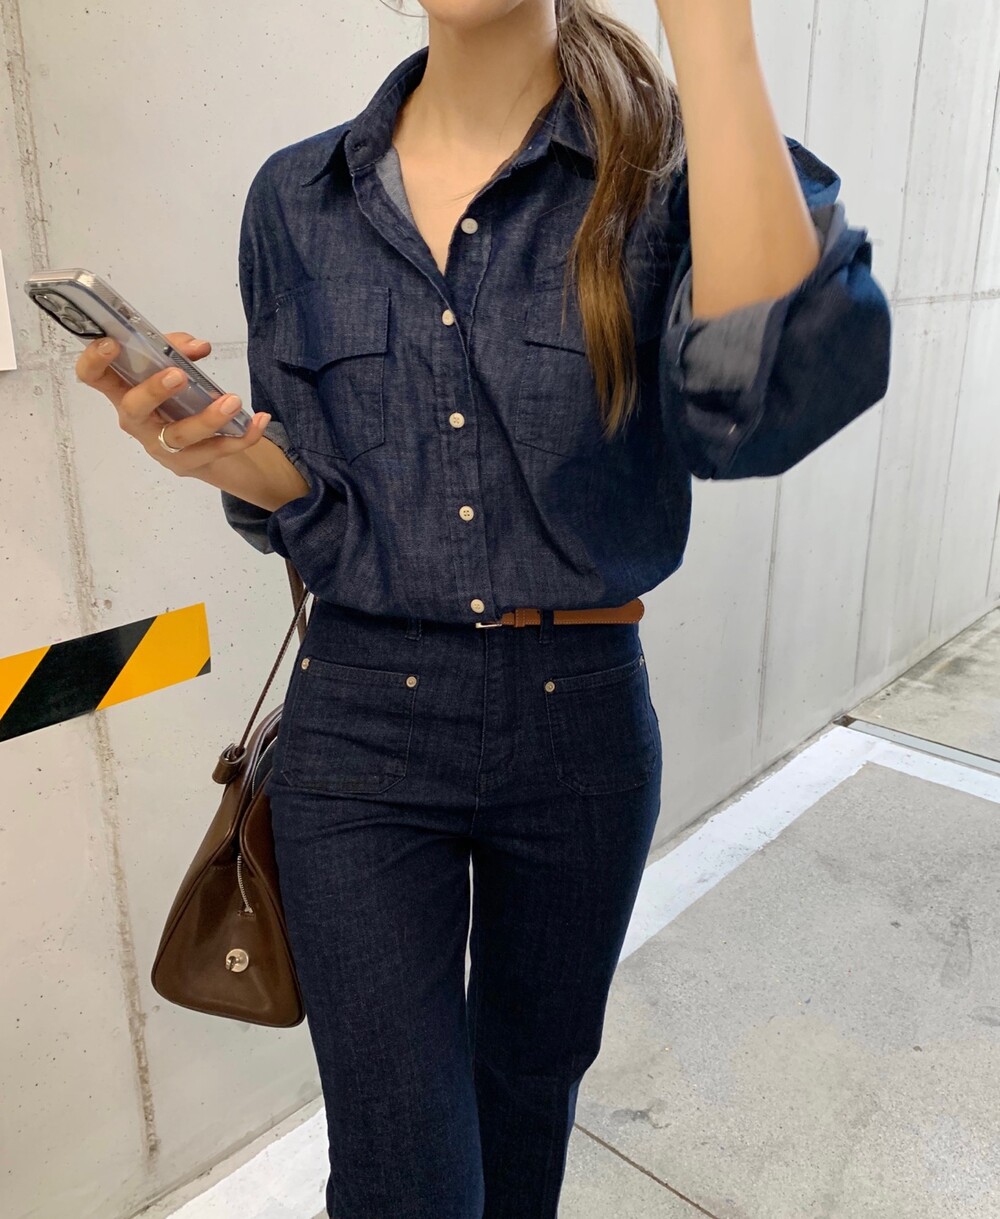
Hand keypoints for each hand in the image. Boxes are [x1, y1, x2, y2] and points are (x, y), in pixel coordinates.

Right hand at [75, 331, 270, 475]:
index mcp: (123, 392)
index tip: (111, 343)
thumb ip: (180, 349)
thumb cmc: (177, 397)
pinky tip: (260, 420)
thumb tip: (198, 346)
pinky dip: (243, 436)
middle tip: (178, 375)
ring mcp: (162, 447)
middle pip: (134, 410)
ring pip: (179, 436)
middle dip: (153, 392)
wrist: (204, 445)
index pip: (95, 378)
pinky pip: (218, 451)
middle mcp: (137, 422)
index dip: (94, 362)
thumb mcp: (175, 367)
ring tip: (233, 401)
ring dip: (207, 418)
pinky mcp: (191, 463)